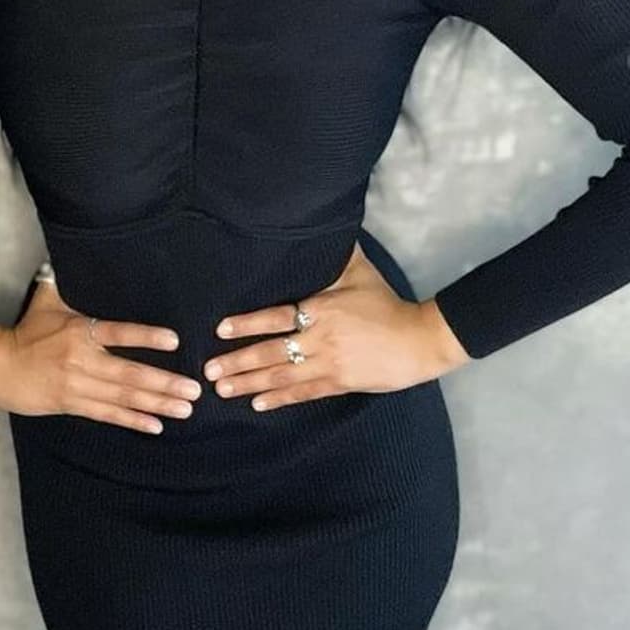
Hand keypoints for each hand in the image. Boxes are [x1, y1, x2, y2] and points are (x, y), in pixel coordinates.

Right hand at [0, 269, 204, 434]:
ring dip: (157, 404)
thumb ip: (62, 280)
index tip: (174, 341)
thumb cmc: (26, 331)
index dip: (146, 337)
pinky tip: (156, 425)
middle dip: (165, 383)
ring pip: (124, 397)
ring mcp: (78, 385)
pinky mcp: (73, 404)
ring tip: (185, 408)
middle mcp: (82, 360)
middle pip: (130, 373)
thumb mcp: (45, 301)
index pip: (119, 333)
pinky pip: (108, 414)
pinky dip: (133, 420)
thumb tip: (66, 253)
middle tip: (195, 388)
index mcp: (79, 331)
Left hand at [202, 242, 470, 411]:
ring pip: (283, 376)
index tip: (220, 330)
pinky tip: (258, 404)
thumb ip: (335, 256)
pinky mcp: (341, 383)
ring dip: (251, 383)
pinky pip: (304, 394)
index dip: (247, 324)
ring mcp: (330, 363)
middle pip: (272, 351)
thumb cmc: (387, 303)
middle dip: (238, 361)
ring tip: (223, 389)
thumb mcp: (360, 273)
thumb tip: (322, 225)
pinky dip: (280, 400)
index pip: (276, 317)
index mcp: (321, 309)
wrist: (420, 339)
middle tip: (209, 370)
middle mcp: (320, 338)